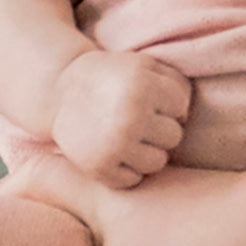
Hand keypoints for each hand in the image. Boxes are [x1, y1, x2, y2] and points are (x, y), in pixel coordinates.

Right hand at [46, 48, 190, 188]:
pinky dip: (126, 170)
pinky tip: (115, 152)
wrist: (58, 93)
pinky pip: (133, 180)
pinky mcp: (98, 167)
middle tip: (136, 120)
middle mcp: (130, 116)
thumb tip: (187, 115)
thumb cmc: (110, 77)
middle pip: (174, 137)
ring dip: (147, 152)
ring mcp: (114, 145)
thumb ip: (175, 81)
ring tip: (129, 137)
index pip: (181, 107)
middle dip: (159, 129)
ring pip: (158, 163)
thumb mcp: (142, 64)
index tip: (148, 99)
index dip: (167, 103)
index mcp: (142, 86)